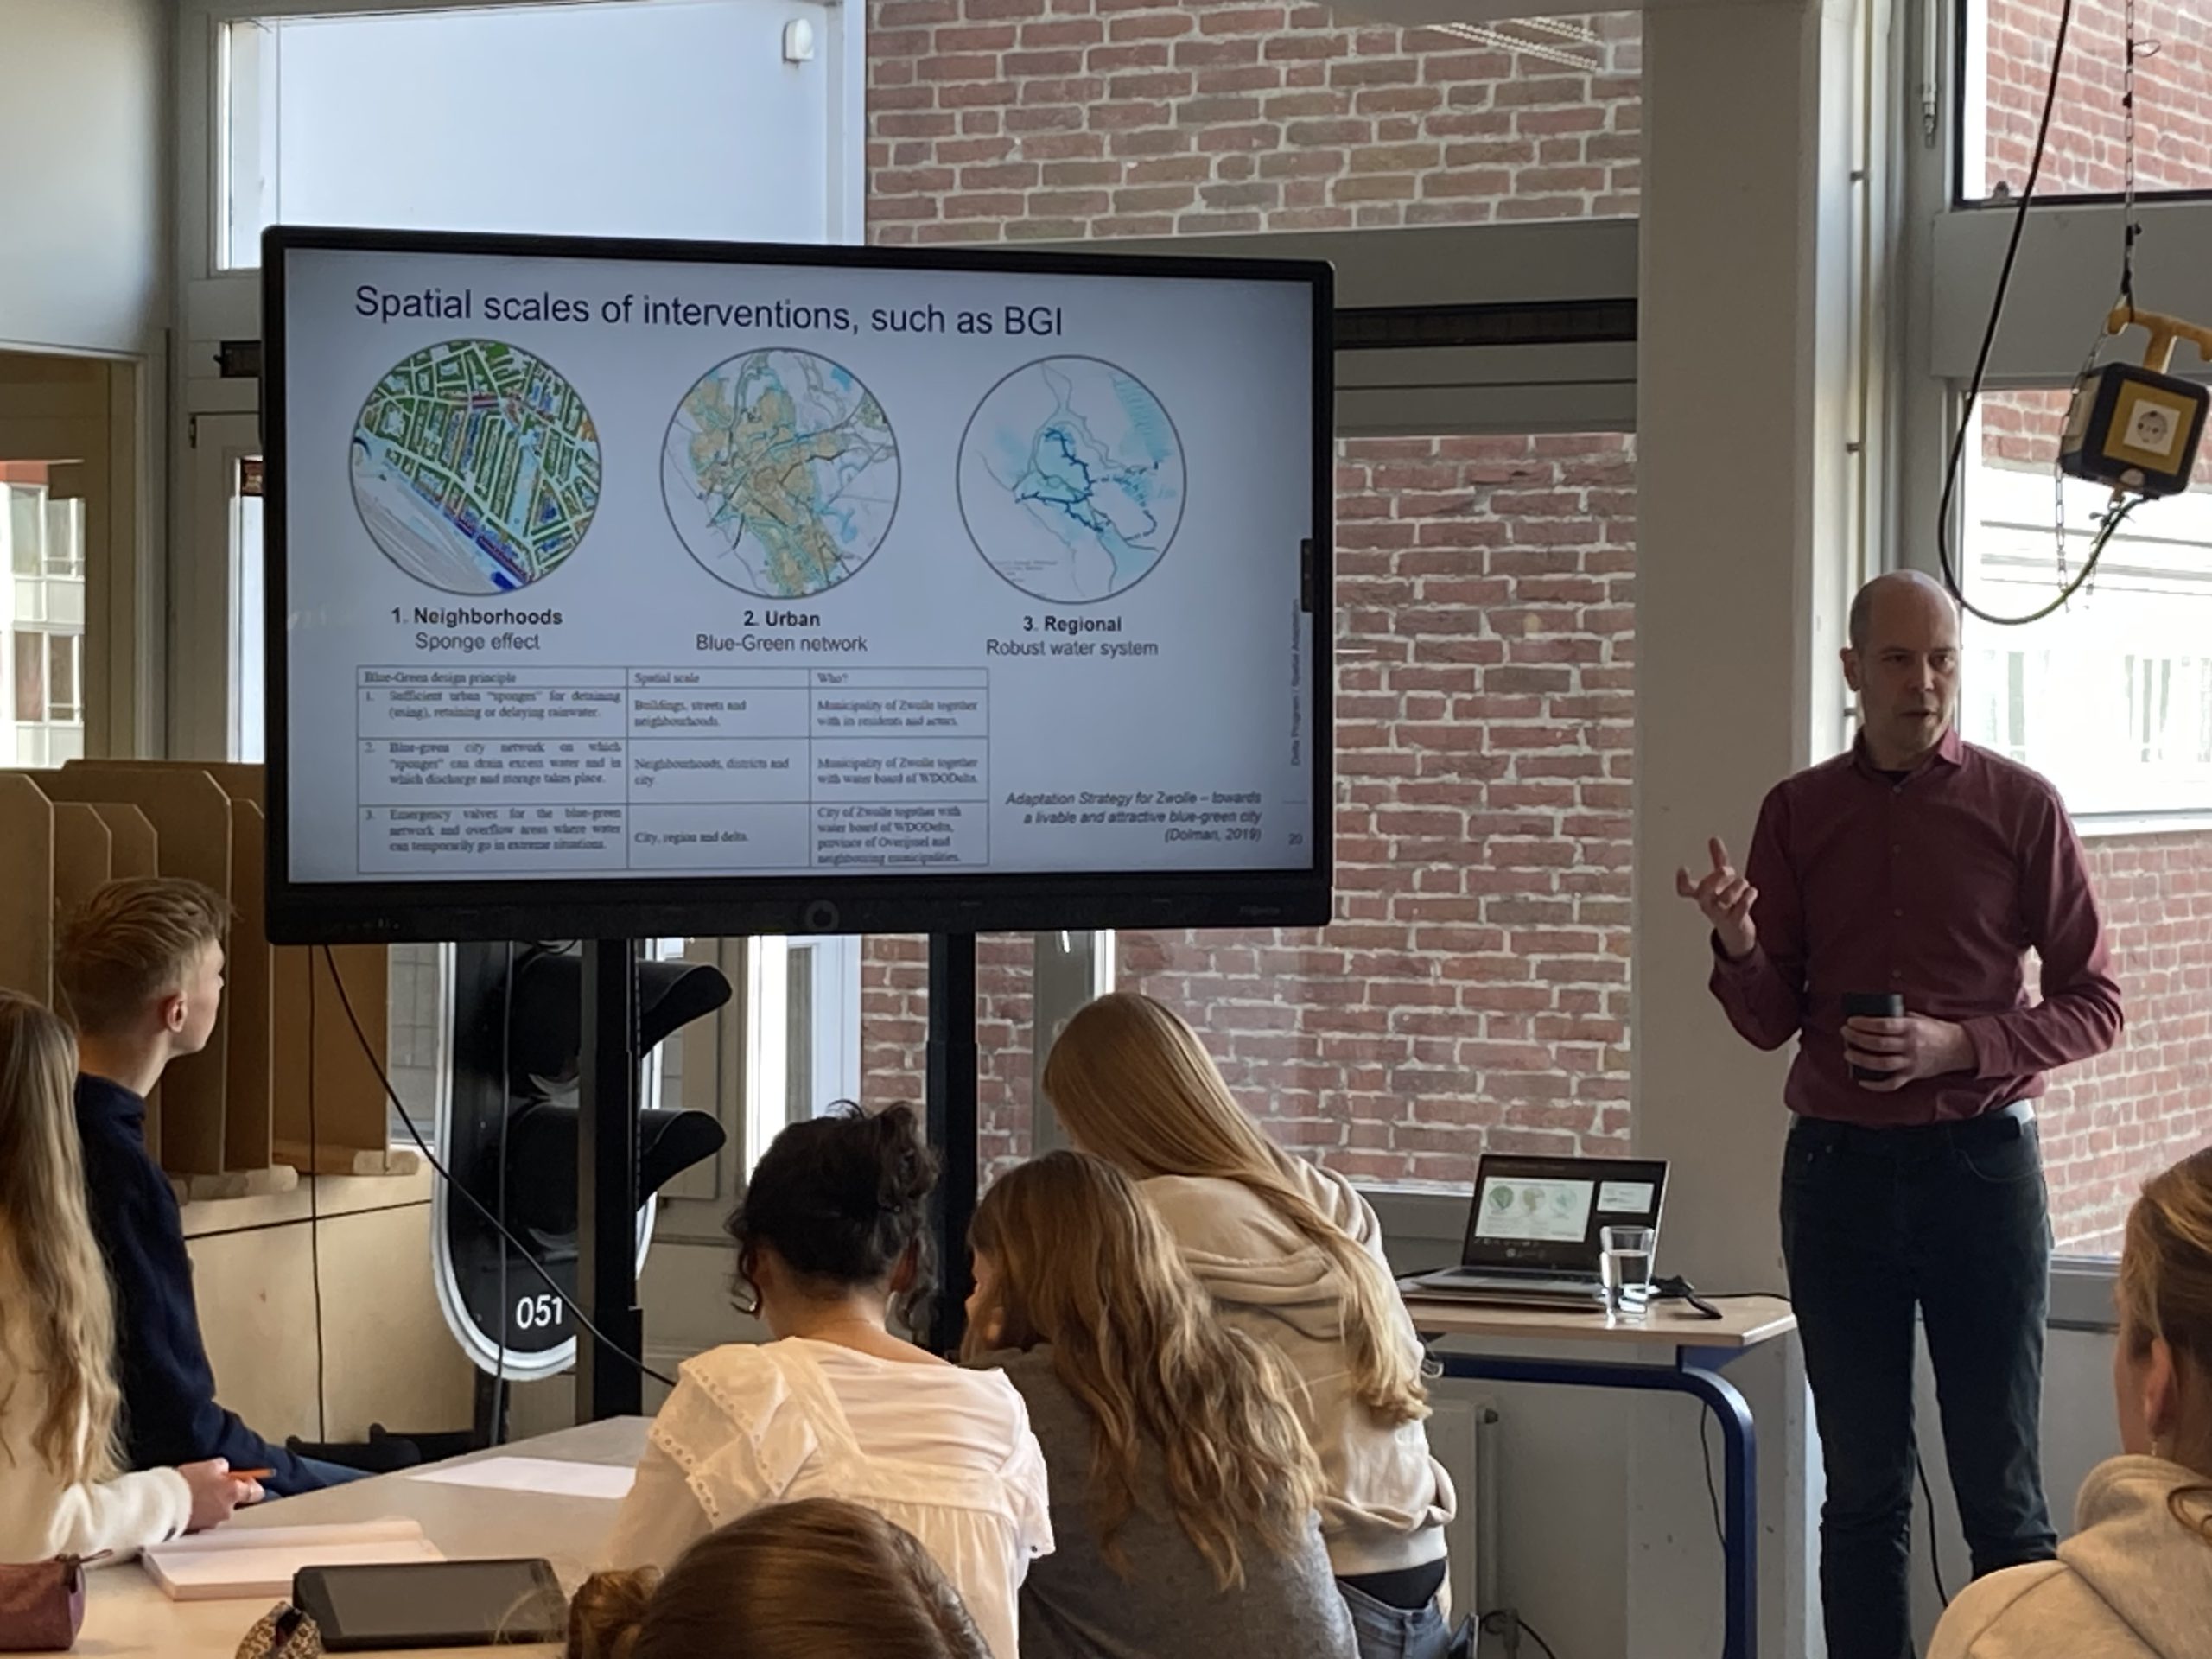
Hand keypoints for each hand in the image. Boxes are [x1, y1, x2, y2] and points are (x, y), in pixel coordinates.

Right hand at [180, 1459, 259, 1532]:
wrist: (162, 1504)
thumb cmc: (186, 1484)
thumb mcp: (209, 1465)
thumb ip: (223, 1467)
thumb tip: (225, 1470)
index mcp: (233, 1494)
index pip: (256, 1493)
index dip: (252, 1485)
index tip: (248, 1479)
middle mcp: (226, 1511)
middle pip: (233, 1502)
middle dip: (225, 1494)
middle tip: (211, 1483)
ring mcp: (211, 1523)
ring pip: (217, 1510)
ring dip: (210, 1503)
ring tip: (194, 1492)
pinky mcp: (197, 1531)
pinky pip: (203, 1518)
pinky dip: (198, 1512)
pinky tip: (188, 1503)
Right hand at [1675, 837, 1757, 959]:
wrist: (1736, 934)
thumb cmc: (1727, 905)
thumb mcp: (1722, 882)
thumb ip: (1718, 860)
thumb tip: (1713, 839)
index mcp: (1702, 895)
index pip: (1685, 890)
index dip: (1682, 881)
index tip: (1683, 868)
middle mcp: (1709, 904)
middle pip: (1704, 892)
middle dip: (1715, 878)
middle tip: (1726, 869)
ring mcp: (1721, 914)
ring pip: (1726, 898)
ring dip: (1738, 886)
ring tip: (1744, 882)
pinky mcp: (1735, 922)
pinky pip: (1740, 908)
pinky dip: (1748, 897)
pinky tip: (1752, 891)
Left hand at [1843, 1015, 1974, 1090]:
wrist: (1959, 1048)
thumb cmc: (1935, 1031)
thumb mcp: (1917, 1019)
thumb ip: (1897, 1018)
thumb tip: (1872, 1016)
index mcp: (1911, 1028)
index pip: (1883, 1025)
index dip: (1864, 1024)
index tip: (1851, 1021)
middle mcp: (1911, 1046)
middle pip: (1878, 1044)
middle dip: (1857, 1038)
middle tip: (1845, 1033)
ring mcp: (1911, 1062)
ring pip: (1882, 1064)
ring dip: (1861, 1060)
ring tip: (1848, 1053)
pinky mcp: (1913, 1075)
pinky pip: (1892, 1084)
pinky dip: (1876, 1085)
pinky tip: (1862, 1081)